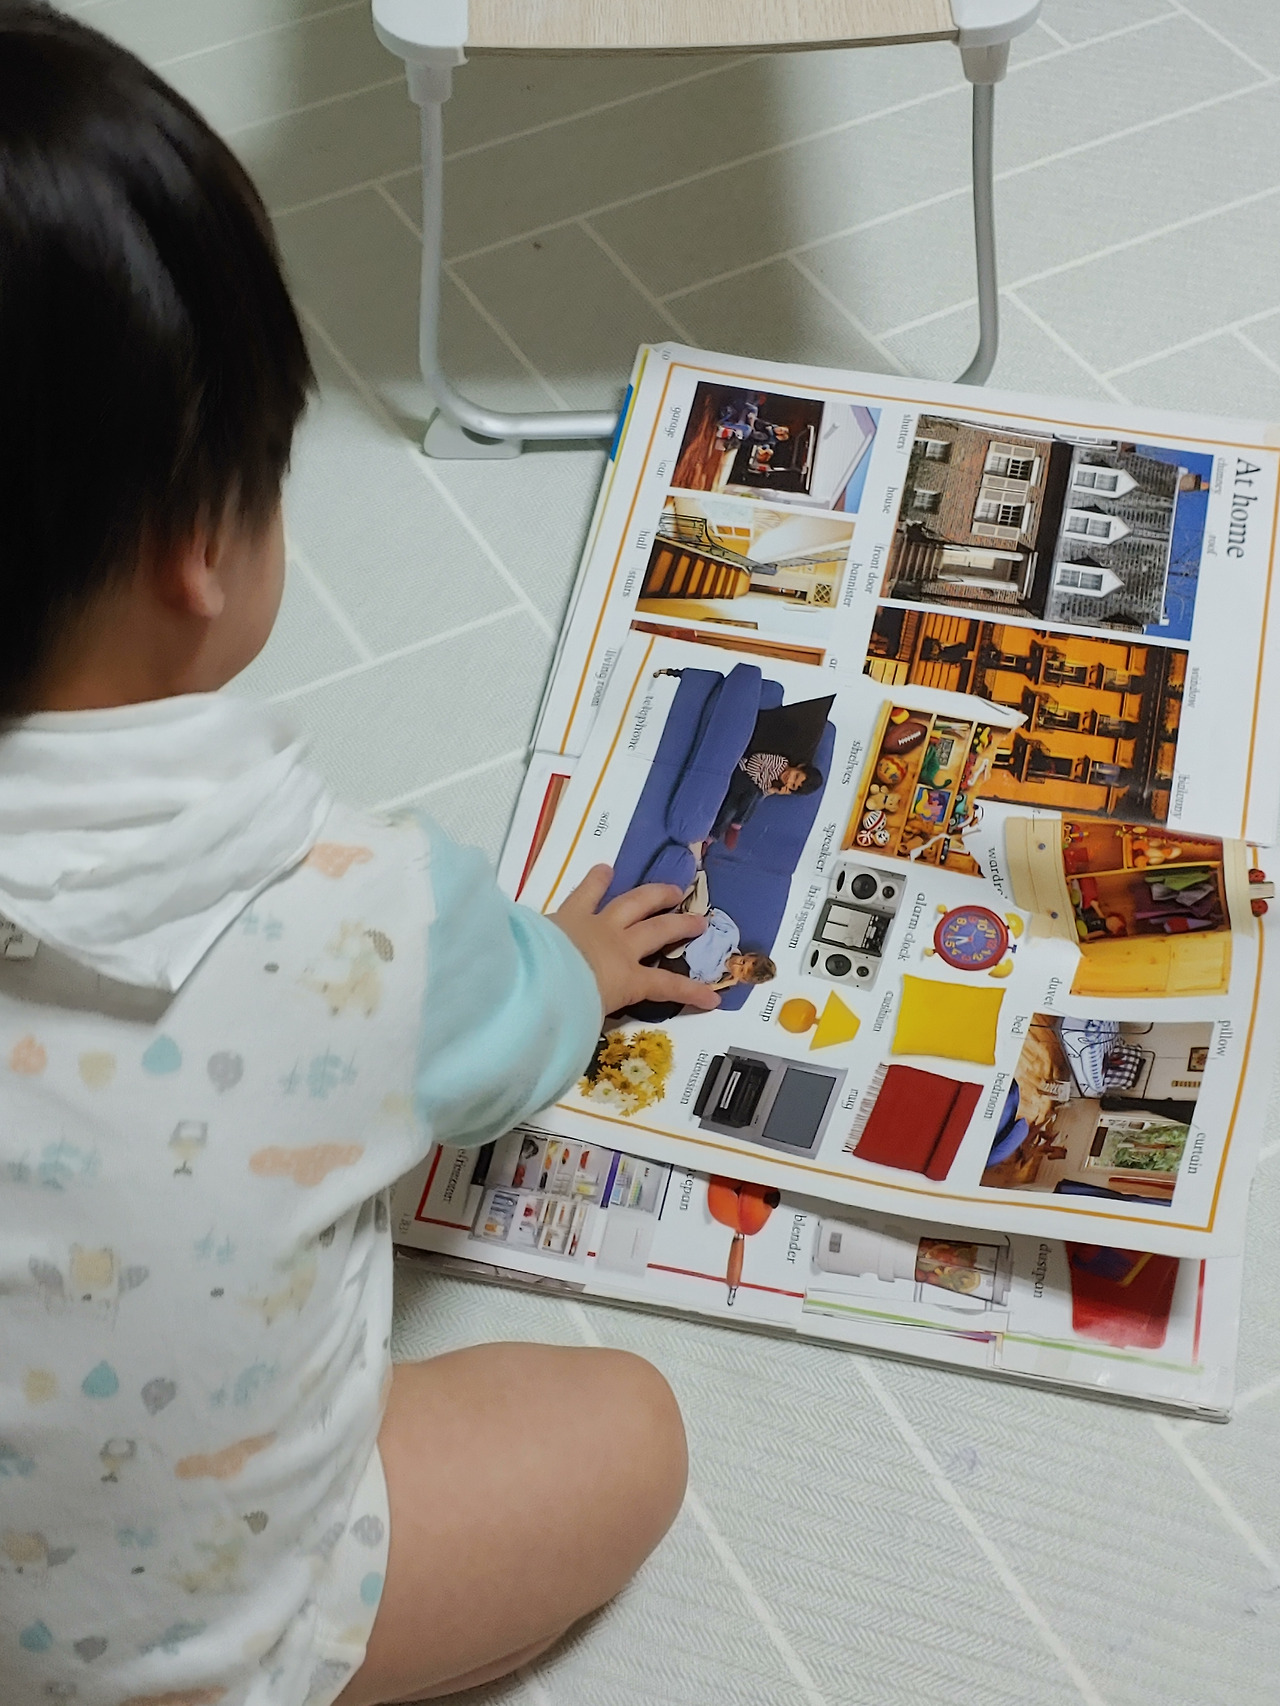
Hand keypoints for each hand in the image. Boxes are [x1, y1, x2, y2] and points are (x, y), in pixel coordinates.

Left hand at [552, 865, 720, 1016]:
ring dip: (655, 895)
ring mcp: (597, 925)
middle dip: (682, 926)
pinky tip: (604, 868)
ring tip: (672, 889)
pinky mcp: (570, 913)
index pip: (667, 987)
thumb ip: (592, 1019)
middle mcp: (619, 947)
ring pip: (633, 903)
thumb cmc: (566, 1008)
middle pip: (659, 931)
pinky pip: (586, 892)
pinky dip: (596, 880)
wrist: (538, 980)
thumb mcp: (587, 1023)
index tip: (713, 998)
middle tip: (700, 921)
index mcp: (627, 980)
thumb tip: (582, 1029)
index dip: (692, 991)